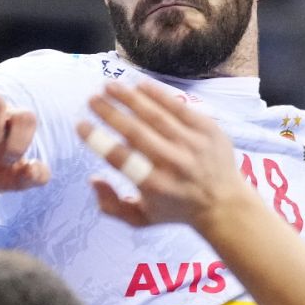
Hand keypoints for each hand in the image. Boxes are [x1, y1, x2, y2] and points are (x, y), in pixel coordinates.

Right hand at [75, 80, 253, 228]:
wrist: (224, 203)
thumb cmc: (176, 209)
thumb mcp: (141, 218)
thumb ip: (111, 205)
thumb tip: (92, 179)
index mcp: (154, 185)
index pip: (119, 157)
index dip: (97, 140)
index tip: (80, 125)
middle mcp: (173, 163)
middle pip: (135, 132)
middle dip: (109, 112)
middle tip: (91, 98)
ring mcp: (192, 144)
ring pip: (155, 114)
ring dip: (129, 97)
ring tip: (109, 86)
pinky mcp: (207, 129)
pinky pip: (178, 107)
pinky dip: (157, 94)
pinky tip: (139, 85)